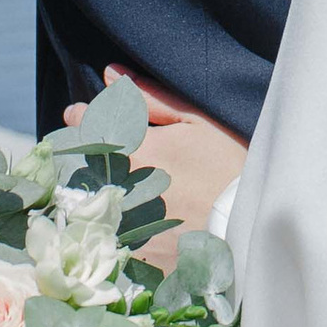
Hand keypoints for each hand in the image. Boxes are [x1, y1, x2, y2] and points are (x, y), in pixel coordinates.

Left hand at [63, 66, 247, 270]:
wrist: (249, 222)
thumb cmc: (227, 163)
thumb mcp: (196, 121)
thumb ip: (150, 98)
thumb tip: (110, 73)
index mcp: (134, 149)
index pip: (86, 127)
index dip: (80, 118)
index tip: (77, 114)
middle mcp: (122, 186)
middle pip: (86, 166)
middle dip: (90, 156)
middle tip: (108, 156)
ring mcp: (128, 223)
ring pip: (95, 202)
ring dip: (101, 191)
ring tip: (128, 189)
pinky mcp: (137, 253)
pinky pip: (114, 236)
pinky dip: (119, 225)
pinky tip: (141, 220)